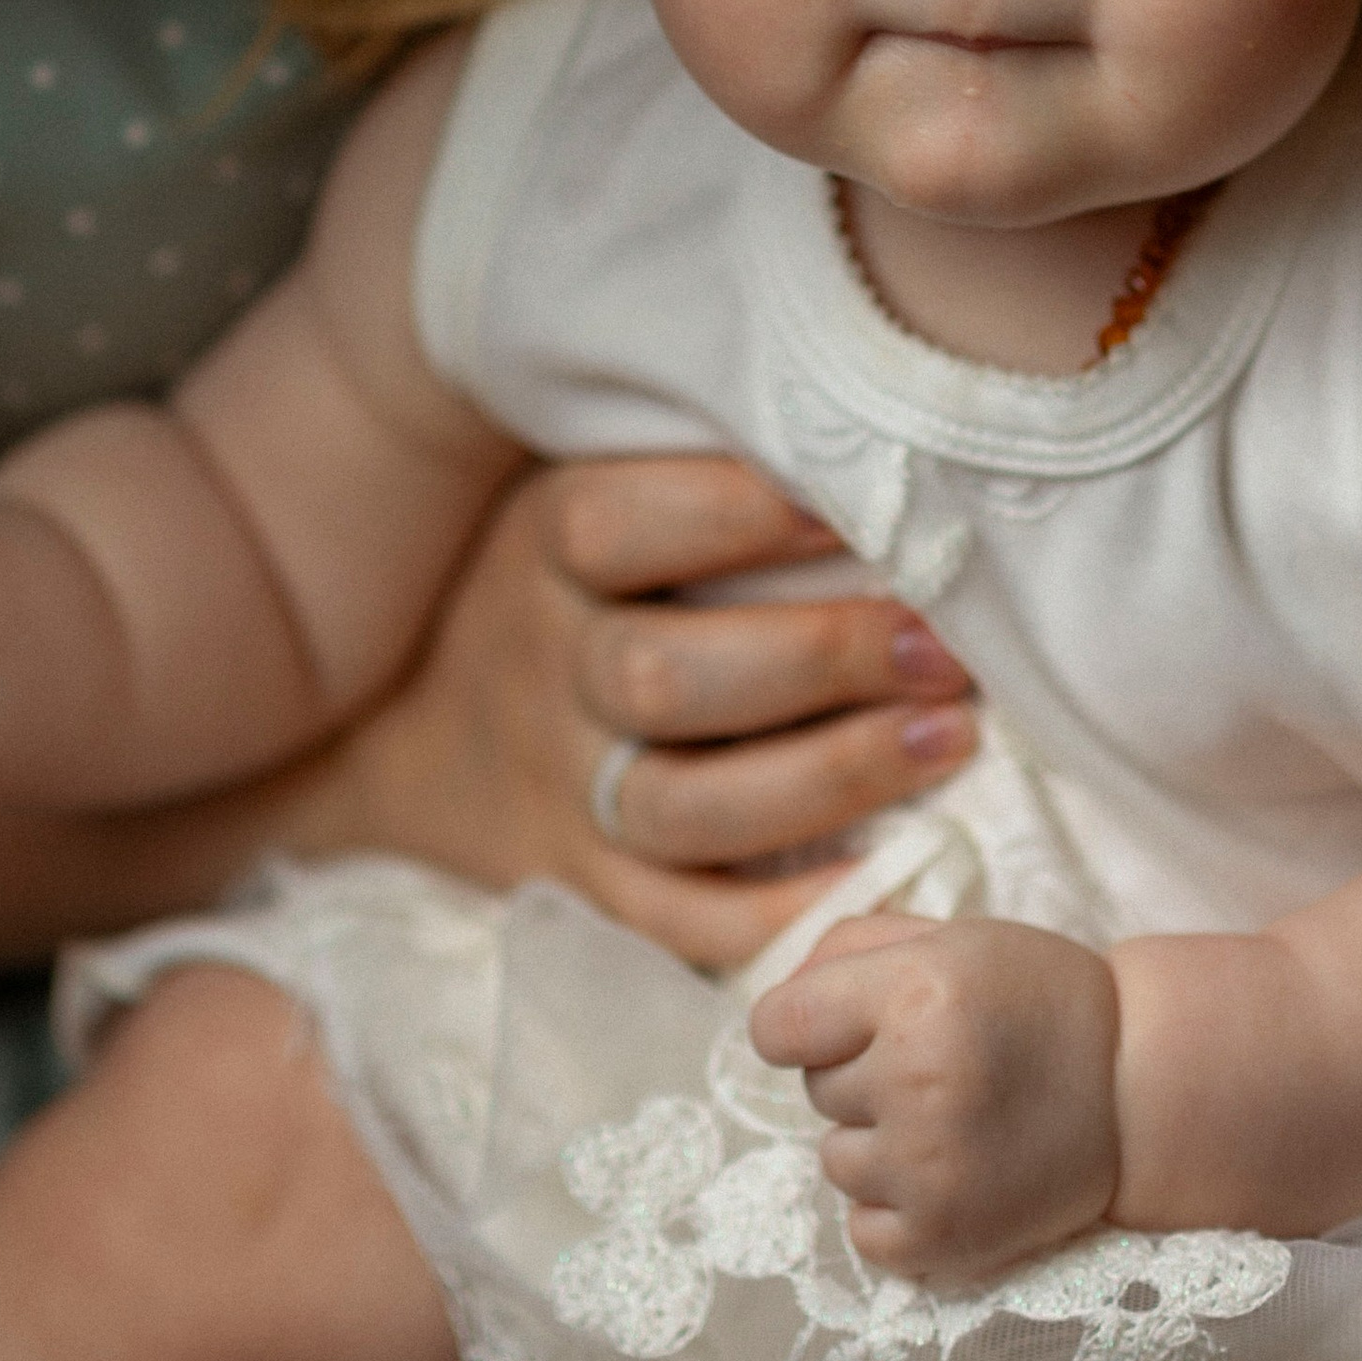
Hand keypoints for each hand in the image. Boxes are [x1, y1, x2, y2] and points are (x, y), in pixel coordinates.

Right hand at [288, 456, 975, 971]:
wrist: (414, 736)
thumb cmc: (559, 583)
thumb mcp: (574, 489)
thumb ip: (682, 468)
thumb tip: (860, 435)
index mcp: (538, 550)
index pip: (611, 526)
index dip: (736, 515)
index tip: (855, 508)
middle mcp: (544, 671)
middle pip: (658, 678)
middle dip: (819, 660)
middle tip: (942, 645)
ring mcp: (561, 792)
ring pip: (681, 809)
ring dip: (830, 778)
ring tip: (947, 738)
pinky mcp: (586, 888)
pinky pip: (680, 925)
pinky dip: (783, 916)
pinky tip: (888, 872)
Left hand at [750, 910, 1117, 1282]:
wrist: (1132, 1085)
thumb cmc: (1030, 997)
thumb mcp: (945, 938)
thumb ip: (842, 952)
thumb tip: (768, 1014)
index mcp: (912, 994)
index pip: (775, 1026)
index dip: (801, 1024)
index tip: (842, 1025)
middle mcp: (914, 1080)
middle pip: (814, 1089)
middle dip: (859, 1074)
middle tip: (937, 1064)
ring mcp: (929, 1168)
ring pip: (835, 1161)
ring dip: (878, 1143)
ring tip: (952, 1119)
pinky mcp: (946, 1238)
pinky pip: (862, 1232)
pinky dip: (893, 1210)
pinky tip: (948, 1174)